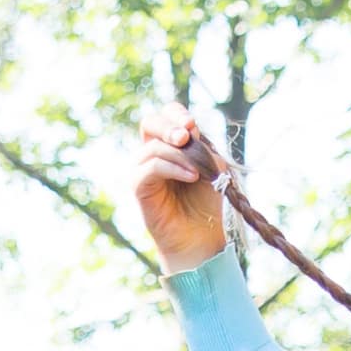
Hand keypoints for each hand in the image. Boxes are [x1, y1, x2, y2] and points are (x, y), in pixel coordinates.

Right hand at [132, 111, 229, 270]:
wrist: (201, 235)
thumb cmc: (207, 201)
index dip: (176, 115)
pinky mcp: (138, 186)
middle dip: (169, 126)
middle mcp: (152, 152)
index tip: (192, 125)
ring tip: (198, 172)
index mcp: (170, 143)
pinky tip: (191, 176)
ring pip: (154, 147)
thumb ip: (200, 146)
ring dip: (179, 155)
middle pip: (150, 123)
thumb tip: (186, 133)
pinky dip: (172, 168)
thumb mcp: (211, 166)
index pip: (165, 115)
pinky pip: (151, 167)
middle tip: (186, 137)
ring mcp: (142, 168)